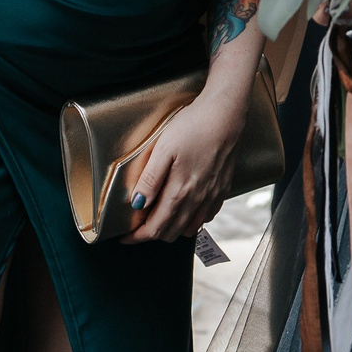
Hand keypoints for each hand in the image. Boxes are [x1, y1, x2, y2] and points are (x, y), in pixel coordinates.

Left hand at [121, 85, 244, 244]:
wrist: (226, 113)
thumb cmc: (194, 126)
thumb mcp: (164, 148)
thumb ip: (150, 179)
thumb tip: (137, 204)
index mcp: (180, 191)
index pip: (155, 228)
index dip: (137, 237)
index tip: (125, 237)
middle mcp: (198, 200)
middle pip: (171, 232)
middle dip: (152, 234)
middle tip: (138, 227)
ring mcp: (213, 196)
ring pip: (189, 228)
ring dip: (172, 229)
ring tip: (159, 218)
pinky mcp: (223, 189)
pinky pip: (206, 217)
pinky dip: (192, 221)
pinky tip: (185, 209)